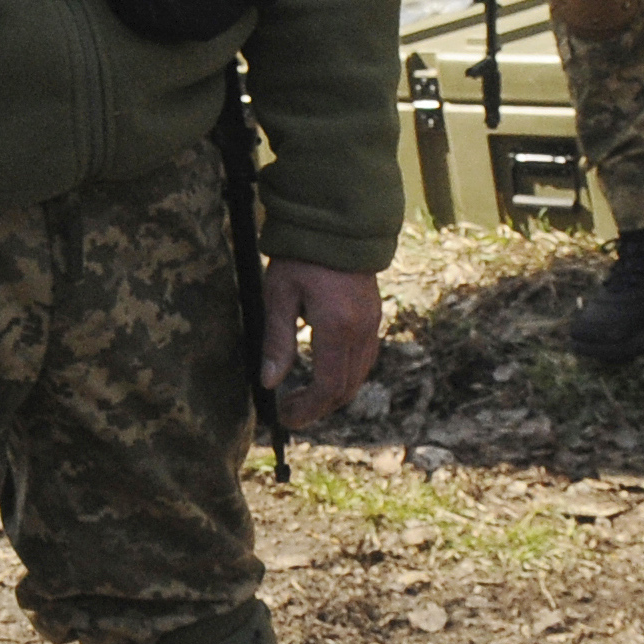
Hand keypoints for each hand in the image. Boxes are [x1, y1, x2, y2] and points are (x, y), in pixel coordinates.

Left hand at [262, 259, 385, 428]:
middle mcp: (362, 332)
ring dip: (333, 394)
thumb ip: (277, 340)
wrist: (337, 225)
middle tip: (290, 412)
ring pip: (359, 376)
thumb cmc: (301, 256)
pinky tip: (323, 373)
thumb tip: (270, 382)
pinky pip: (364, 358)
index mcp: (338, 328)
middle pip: (347, 388)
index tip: (286, 417)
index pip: (329, 386)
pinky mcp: (373, 317)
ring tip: (303, 397)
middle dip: (319, 407)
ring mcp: (372, 325)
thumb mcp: (278, 295)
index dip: (308, 408)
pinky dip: (345, 375)